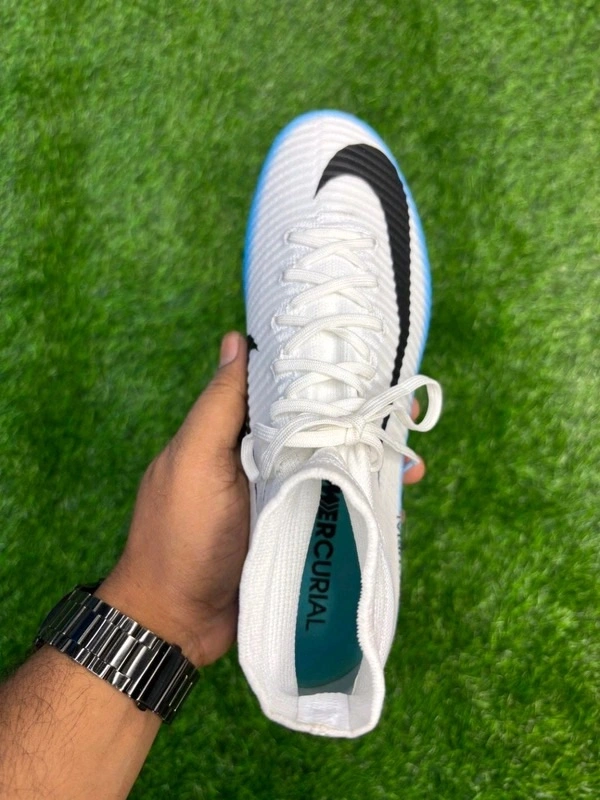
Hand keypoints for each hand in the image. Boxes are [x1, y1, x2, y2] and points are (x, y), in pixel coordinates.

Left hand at [96, 332, 425, 667]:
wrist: (176, 622)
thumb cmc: (179, 536)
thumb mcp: (195, 461)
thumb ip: (219, 405)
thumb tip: (236, 340)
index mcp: (237, 434)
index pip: (286, 391)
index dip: (325, 376)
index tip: (368, 363)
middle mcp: (263, 460)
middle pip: (320, 430)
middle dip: (363, 422)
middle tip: (405, 417)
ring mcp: (283, 499)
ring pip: (336, 470)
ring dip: (374, 464)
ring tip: (411, 469)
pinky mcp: (297, 535)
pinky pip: (337, 511)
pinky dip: (365, 505)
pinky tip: (394, 508)